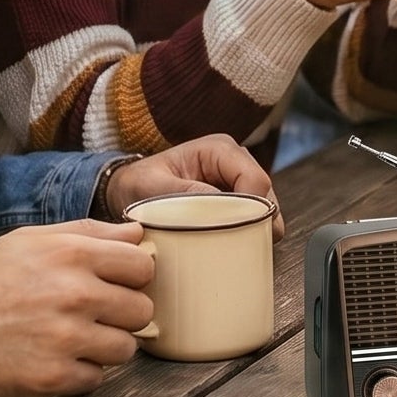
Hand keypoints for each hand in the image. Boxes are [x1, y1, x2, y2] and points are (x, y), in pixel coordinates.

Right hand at [0, 220, 154, 396]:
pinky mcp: (52, 378)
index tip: (114, 284)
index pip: (144, 267)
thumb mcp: (31, 240)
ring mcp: (65, 338)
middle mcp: (75, 294)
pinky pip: (97, 378)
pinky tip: (53, 358)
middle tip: (91, 314)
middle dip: (121, 313)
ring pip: (126, 348)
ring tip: (72, 338)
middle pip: (142, 310)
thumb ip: (89, 233)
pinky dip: (80, 373)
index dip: (132, 277)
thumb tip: (138, 234)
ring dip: (104, 346)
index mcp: (73, 254)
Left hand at [104, 137, 281, 231]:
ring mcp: (238, 182)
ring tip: (227, 247)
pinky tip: (225, 245)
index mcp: (219, 149)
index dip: (253, 209)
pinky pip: (253, 220)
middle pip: (267, 196)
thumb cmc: (138, 183)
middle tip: (234, 247)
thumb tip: (218, 207)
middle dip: (256, 223)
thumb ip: (182, 193)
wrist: (129, 189)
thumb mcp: (151, 187)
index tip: (234, 233)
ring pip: (266, 211)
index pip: (255, 179)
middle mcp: (235, 162)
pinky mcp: (237, 201)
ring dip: (252, 231)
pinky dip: (245, 235)